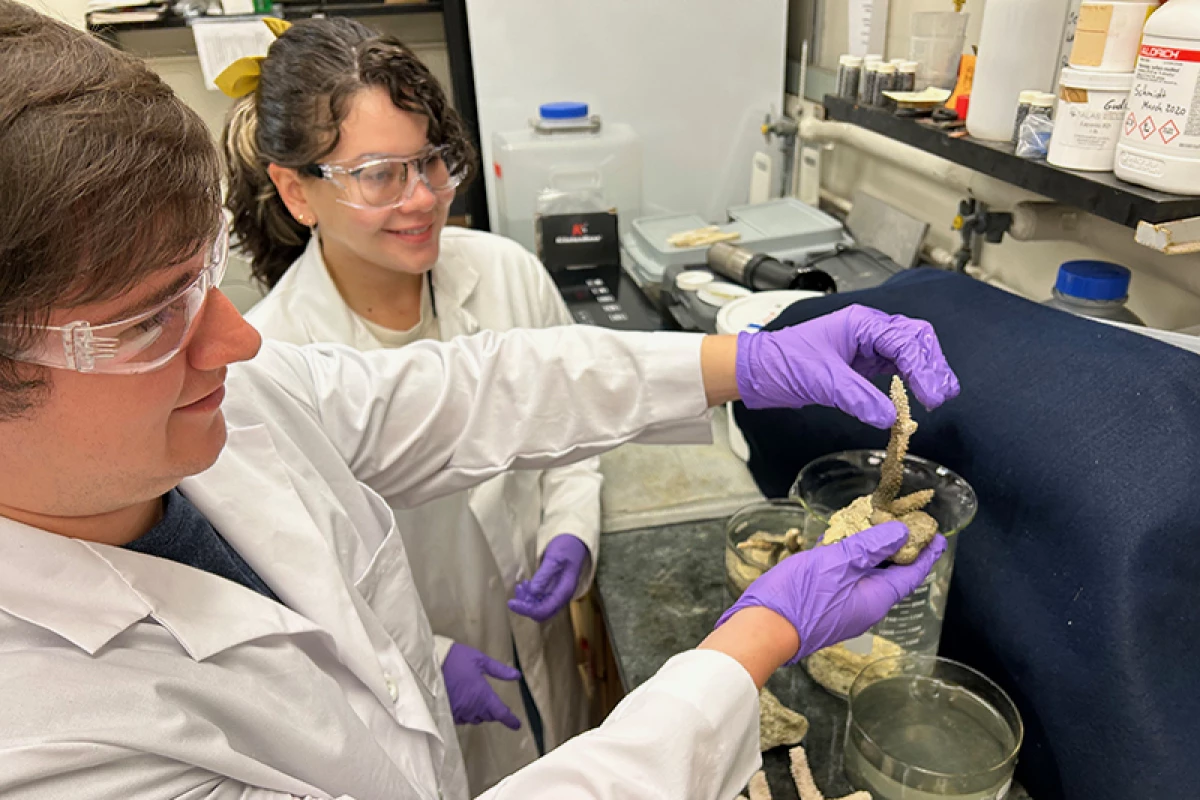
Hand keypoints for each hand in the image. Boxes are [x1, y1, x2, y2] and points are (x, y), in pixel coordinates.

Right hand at [442, 643, 521, 729]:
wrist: (428, 663)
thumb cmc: (456, 659)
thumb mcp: (480, 660)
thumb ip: (499, 670)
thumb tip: (516, 676)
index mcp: (483, 695)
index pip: (500, 713)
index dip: (510, 720)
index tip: (517, 725)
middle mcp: (472, 707)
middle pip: (487, 716)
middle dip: (492, 712)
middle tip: (494, 705)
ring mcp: (459, 712)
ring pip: (474, 718)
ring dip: (479, 713)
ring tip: (478, 703)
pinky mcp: (447, 712)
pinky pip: (461, 718)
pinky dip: (466, 713)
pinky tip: (464, 705)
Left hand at [507, 534, 589, 622]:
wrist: (576, 541)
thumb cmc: (566, 547)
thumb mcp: (554, 558)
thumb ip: (544, 576)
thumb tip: (532, 592)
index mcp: (564, 591)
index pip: (544, 610)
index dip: (526, 609)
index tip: (511, 602)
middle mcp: (562, 597)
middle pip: (541, 612)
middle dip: (526, 605)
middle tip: (518, 589)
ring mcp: (558, 594)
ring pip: (539, 606)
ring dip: (527, 600)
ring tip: (520, 585)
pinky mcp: (554, 589)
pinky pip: (540, 599)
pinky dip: (530, 595)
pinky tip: (526, 584)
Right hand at [716, 521, 946, 662]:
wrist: (762, 630)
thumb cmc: (801, 596)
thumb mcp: (839, 562)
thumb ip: (871, 546)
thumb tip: (902, 534)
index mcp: (875, 599)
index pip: (911, 574)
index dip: (925, 554)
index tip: (937, 536)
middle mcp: (864, 607)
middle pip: (890, 574)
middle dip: (898, 549)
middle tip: (903, 522)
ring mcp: (843, 608)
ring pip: (866, 575)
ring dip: (871, 551)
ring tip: (872, 526)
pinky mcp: (823, 606)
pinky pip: (846, 579)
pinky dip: (849, 559)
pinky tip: (838, 543)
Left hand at [735, 305, 960, 427]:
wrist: (760, 370)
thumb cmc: (784, 361)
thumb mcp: (822, 380)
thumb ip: (857, 397)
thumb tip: (890, 418)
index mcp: (861, 323)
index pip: (905, 341)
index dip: (923, 369)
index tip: (932, 396)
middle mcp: (868, 329)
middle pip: (915, 339)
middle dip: (933, 365)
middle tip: (943, 394)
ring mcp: (866, 344)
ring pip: (909, 351)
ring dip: (925, 371)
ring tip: (937, 395)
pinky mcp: (862, 361)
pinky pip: (895, 365)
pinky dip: (910, 379)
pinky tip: (916, 394)